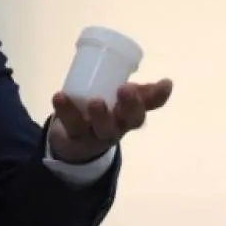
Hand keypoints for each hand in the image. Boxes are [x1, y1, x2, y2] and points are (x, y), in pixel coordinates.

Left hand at [47, 79, 172, 163]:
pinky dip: (65, 110)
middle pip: (128, 121)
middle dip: (130, 105)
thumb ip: (138, 91)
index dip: (157, 97)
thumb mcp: (120, 102)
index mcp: (129, 116)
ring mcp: (96, 134)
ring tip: (95, 100)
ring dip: (100, 114)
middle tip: (126, 89)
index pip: (148, 106)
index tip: (165, 84)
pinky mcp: (75, 136)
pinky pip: (71, 124)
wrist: (75, 142)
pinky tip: (60, 96)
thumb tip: (166, 83)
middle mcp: (117, 127)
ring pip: (101, 127)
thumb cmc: (104, 113)